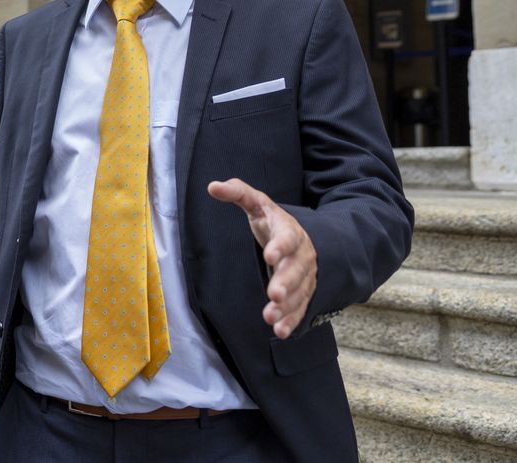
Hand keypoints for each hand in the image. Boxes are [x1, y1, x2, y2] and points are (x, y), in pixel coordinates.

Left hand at [207, 178, 316, 339]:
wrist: (300, 236)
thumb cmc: (271, 219)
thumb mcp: (257, 203)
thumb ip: (237, 192)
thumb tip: (213, 186)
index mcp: (289, 231)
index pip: (287, 238)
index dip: (280, 246)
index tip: (270, 255)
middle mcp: (301, 255)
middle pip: (296, 270)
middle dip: (286, 283)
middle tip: (274, 294)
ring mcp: (304, 276)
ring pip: (299, 292)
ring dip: (287, 306)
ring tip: (271, 317)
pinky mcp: (302, 292)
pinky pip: (299, 308)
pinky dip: (291, 320)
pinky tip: (280, 331)